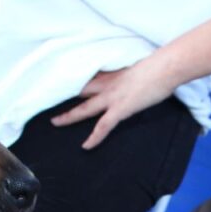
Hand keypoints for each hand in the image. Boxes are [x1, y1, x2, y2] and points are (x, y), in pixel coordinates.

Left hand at [50, 56, 177, 149]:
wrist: (165, 67)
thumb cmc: (158, 65)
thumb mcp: (138, 66)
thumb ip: (129, 73)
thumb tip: (132, 77)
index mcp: (111, 73)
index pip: (87, 77)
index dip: (74, 80)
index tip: (60, 82)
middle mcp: (107, 84)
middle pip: (79, 91)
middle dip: (62, 95)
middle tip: (45, 99)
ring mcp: (112, 97)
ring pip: (84, 109)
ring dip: (69, 116)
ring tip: (55, 122)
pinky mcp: (120, 109)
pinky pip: (103, 126)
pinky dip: (94, 137)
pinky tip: (86, 146)